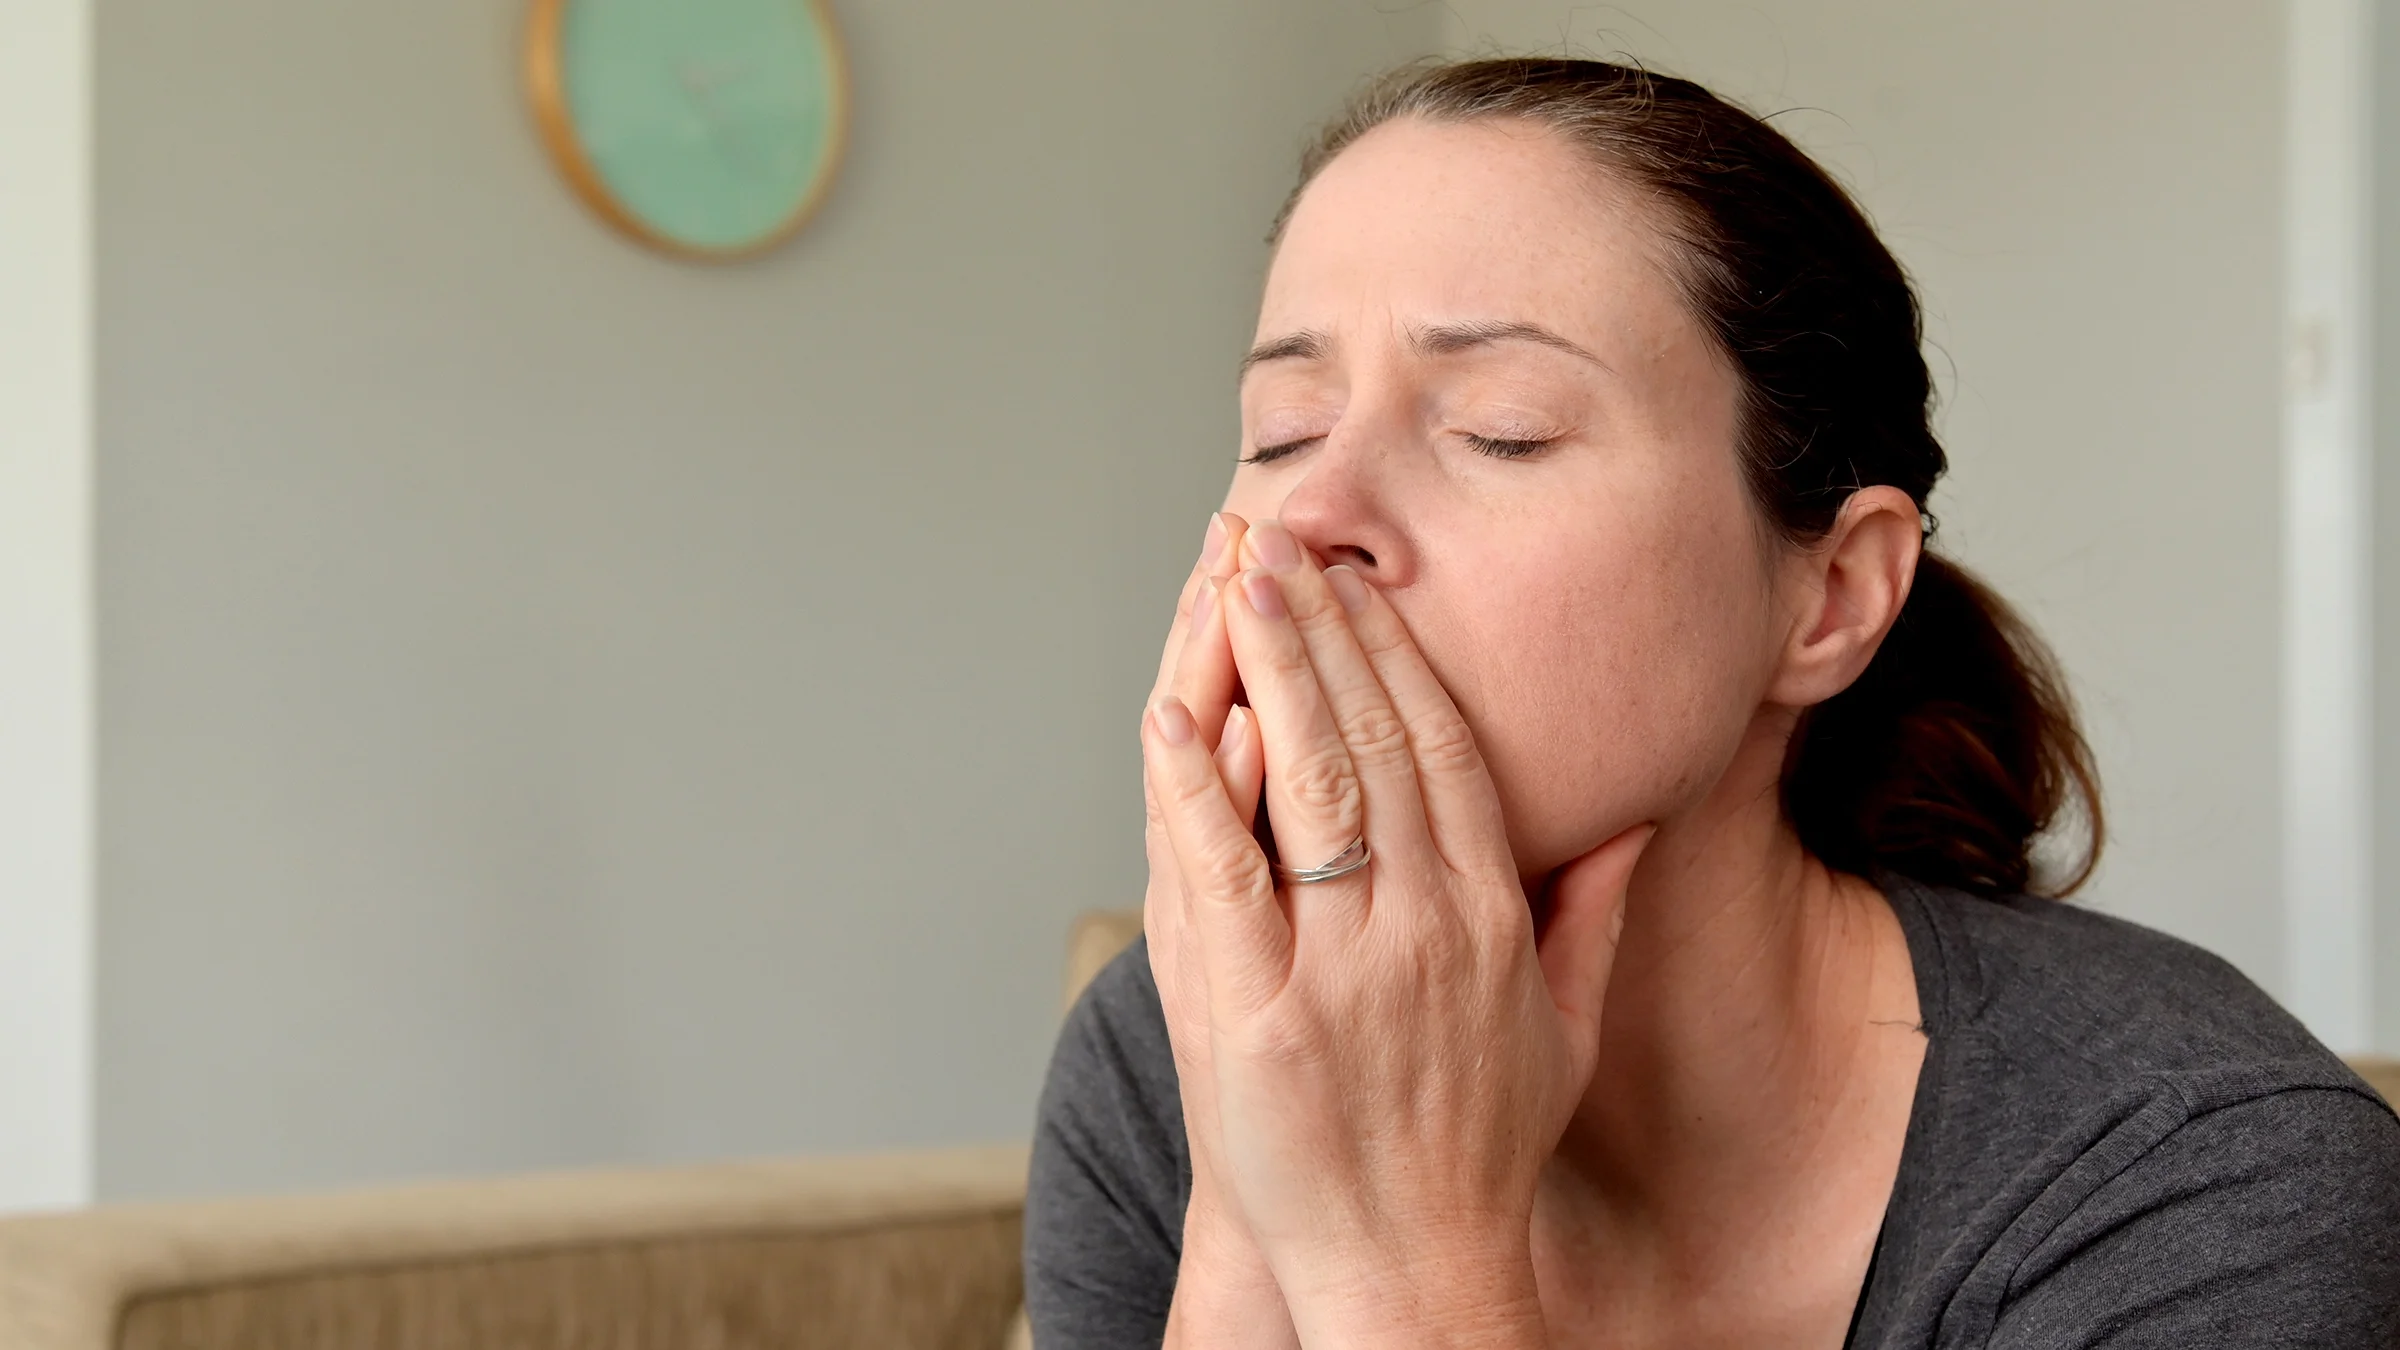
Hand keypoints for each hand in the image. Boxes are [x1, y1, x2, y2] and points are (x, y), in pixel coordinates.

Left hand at [1142, 520, 1652, 1346]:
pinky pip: (1220, 876)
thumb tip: (1632, 815)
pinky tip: (1175, 706)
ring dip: (1263, 671)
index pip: (1441, 748)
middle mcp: (1421, 931)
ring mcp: (1336, 973)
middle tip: (1279, 538)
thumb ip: (1594, 911)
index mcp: (1490, 918)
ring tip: (1230, 579)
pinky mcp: (1255, 1018)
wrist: (1412, 1269)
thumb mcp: (1564, 1026)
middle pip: (1369, 743)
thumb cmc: (1479, 1145)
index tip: (1360, 579)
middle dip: (1321, 629)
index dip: (1396, 652)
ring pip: (1301, 787)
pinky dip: (1194, 785)